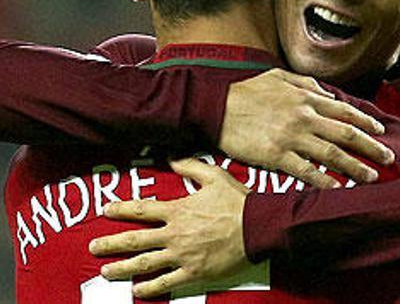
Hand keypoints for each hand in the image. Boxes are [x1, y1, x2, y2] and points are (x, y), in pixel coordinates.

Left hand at [89, 158, 248, 297]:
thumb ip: (191, 166)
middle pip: (135, 240)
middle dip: (111, 243)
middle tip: (93, 247)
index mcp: (178, 210)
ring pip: (145, 263)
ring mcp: (183, 255)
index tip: (105, 210)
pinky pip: (167, 282)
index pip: (142, 209)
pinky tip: (137, 291)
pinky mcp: (194, 271)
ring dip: (122, 268)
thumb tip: (172, 158)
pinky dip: (150, 288)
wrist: (258, 226)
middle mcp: (175, 234)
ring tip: (105, 271)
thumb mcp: (215, 176)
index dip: (121, 209)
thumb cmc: (238, 202)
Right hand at [220, 68, 394, 187]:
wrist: (214, 106)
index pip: (345, 111)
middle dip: (371, 147)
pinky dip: (324, 181)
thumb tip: (327, 92)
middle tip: (389, 157)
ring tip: (372, 176)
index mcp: (306, 97)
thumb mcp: (278, 76)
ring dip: (355, 167)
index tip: (380, 132)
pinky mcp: (276, 156)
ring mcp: (292, 137)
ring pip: (332, 154)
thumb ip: (306, 83)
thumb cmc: (245, 91)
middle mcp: (305, 117)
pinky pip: (306, 171)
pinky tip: (338, 188)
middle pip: (347, 134)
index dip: (366, 122)